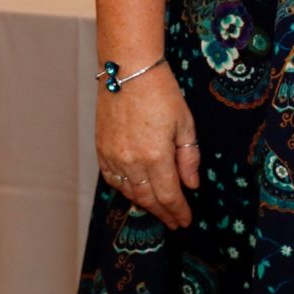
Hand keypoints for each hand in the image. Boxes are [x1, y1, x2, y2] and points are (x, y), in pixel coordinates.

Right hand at [96, 65, 199, 227]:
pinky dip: (125, 190)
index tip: (185, 222)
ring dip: (144, 204)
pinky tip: (135, 192)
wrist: (128, 72)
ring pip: (129, 191)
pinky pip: (112, 179)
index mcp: (156, 156)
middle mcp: (131, 161)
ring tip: (158, 210)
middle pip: (148, 198)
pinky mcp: (101, 149)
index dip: (178, 211)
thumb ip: (189, 158)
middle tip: (174, 222)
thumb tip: (192, 185)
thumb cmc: (162, 93)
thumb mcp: (185, 124)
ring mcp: (112, 157)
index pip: (168, 195)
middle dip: (163, 213)